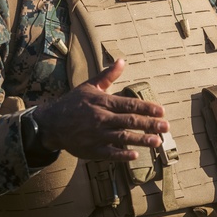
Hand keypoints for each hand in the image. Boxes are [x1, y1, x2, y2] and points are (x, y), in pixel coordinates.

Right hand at [32, 59, 167, 161]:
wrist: (50, 123)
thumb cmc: (73, 103)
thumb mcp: (89, 85)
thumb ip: (108, 75)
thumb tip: (122, 61)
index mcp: (102, 102)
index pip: (129, 104)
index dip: (147, 108)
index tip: (161, 111)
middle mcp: (101, 118)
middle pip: (129, 121)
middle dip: (149, 124)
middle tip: (166, 127)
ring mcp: (96, 135)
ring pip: (122, 138)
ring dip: (141, 140)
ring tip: (157, 142)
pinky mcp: (91, 149)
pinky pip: (109, 153)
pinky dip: (122, 154)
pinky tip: (135, 155)